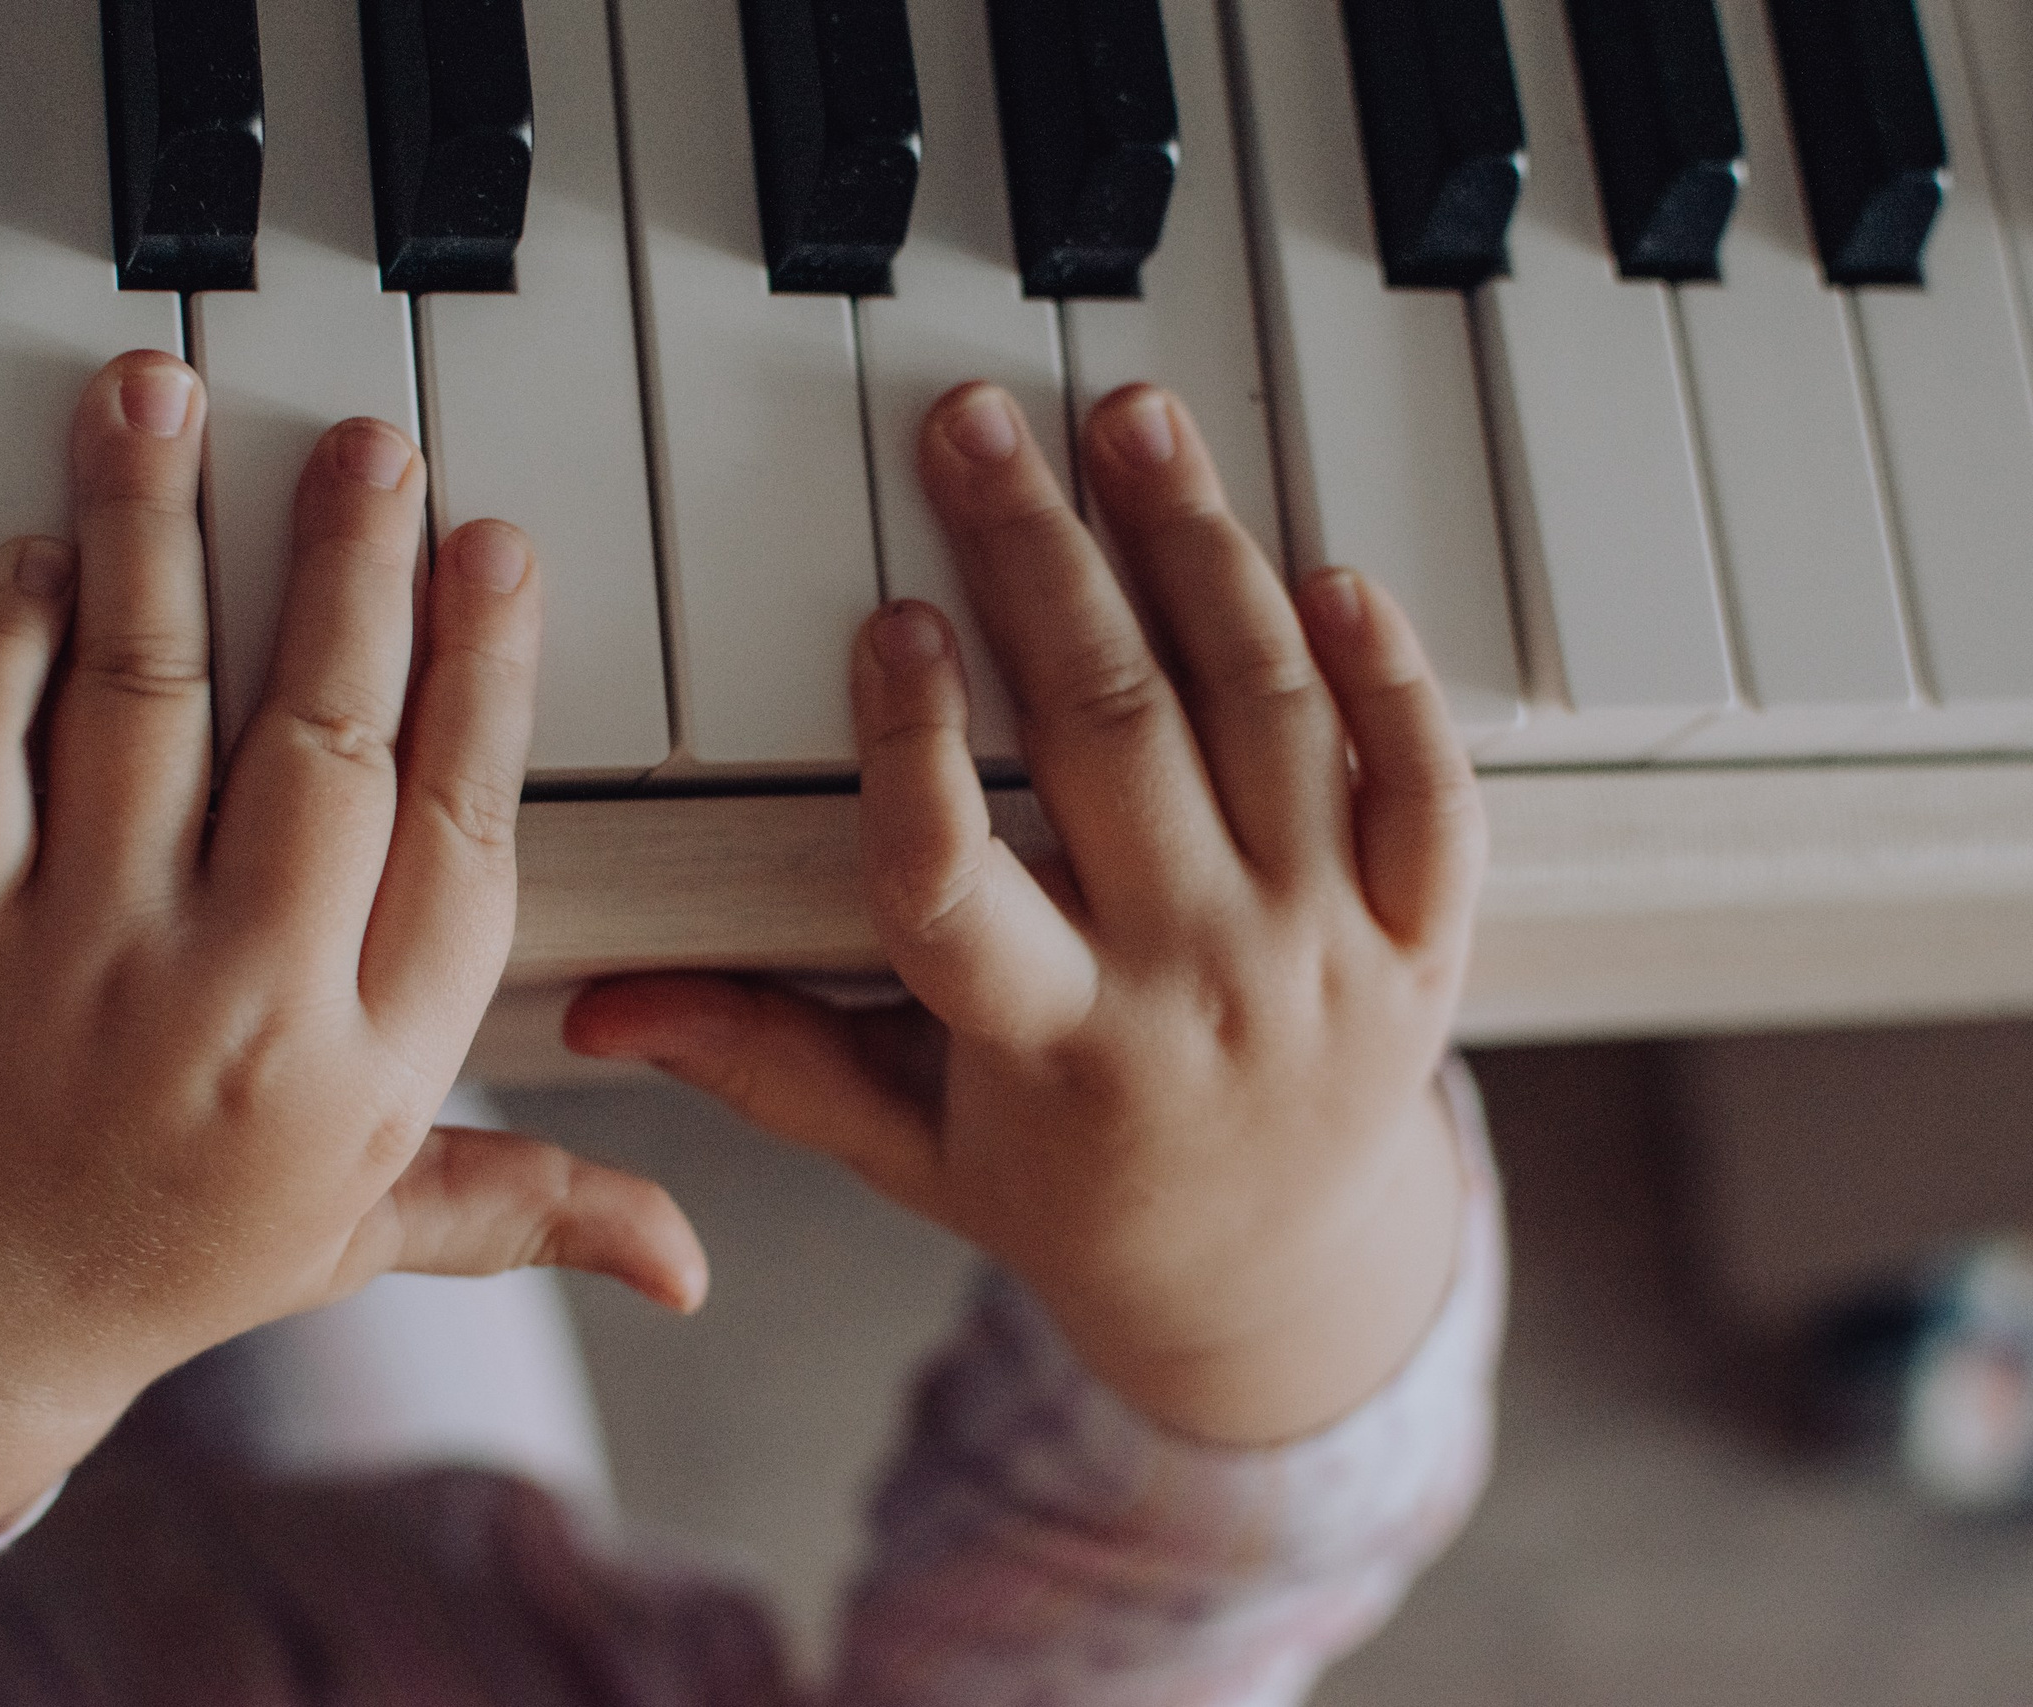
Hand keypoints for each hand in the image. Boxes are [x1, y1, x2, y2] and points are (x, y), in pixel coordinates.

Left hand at [0, 352, 703, 1548]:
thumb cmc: (163, 1262)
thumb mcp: (364, 1240)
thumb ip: (529, 1206)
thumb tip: (687, 1266)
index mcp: (364, 1067)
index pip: (459, 834)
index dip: (487, 679)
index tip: (496, 554)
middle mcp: (238, 1006)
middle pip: (324, 744)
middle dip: (356, 574)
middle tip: (373, 449)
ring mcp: (77, 962)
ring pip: (144, 699)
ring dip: (163, 534)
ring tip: (172, 403)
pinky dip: (2, 630)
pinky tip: (43, 549)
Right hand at [568, 382, 1480, 1445]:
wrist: (1276, 1280)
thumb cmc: (1071, 1195)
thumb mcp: (907, 1146)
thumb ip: (768, 1060)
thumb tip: (609, 1008)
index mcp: (1053, 1049)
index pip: (960, 883)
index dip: (916, 744)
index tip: (888, 619)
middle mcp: (1197, 990)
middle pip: (1118, 741)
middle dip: (1039, 561)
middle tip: (977, 433)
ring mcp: (1324, 955)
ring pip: (1267, 721)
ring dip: (1196, 555)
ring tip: (1132, 428)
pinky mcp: (1421, 935)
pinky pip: (1427, 788)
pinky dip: (1387, 676)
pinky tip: (1322, 572)